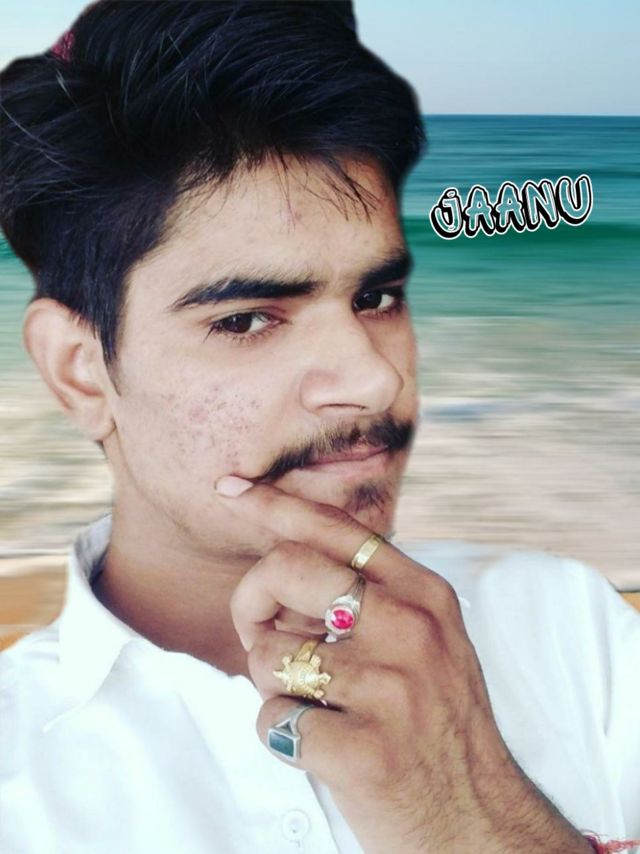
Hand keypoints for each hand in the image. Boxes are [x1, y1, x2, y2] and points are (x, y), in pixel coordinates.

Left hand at [216, 476, 591, 853]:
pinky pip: (270, 721)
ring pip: (266, 655)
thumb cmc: (436, 723)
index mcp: (423, 594)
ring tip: (317, 706)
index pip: (336, 527)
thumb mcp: (427, 639)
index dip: (273, 503)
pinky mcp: (367, 751)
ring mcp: (391, 688)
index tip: (230, 486)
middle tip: (262, 637)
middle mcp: (411, 628)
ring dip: (273, 685)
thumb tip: (279, 561)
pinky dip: (279, 737)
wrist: (480, 822)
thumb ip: (369, 596)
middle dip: (252, 603)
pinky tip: (321, 747)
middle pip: (286, 570)